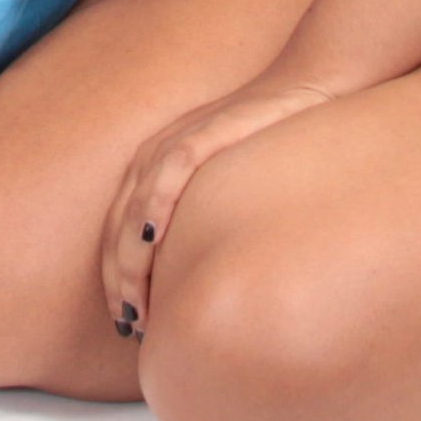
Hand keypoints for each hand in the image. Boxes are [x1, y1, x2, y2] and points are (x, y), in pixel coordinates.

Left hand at [100, 75, 335, 339]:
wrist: (305, 90)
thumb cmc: (271, 146)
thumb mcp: (228, 188)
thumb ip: (207, 221)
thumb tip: (206, 280)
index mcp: (153, 169)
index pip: (118, 233)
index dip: (115, 281)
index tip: (126, 325)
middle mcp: (153, 157)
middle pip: (117, 229)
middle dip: (118, 283)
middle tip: (130, 331)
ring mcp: (174, 144)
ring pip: (134, 212)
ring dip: (130, 264)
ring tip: (140, 310)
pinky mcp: (202, 135)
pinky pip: (167, 176)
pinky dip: (152, 210)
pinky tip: (152, 245)